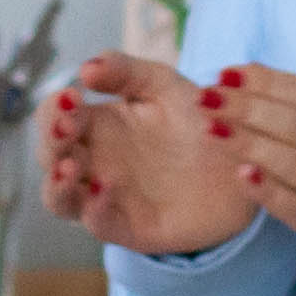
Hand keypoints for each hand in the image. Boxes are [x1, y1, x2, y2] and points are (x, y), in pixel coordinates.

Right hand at [43, 53, 260, 257]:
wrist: (245, 163)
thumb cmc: (200, 121)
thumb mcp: (165, 86)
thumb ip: (127, 72)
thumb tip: (86, 67)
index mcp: (96, 125)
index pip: (54, 116)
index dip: (54, 108)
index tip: (72, 96)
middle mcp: (94, 162)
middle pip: (50, 156)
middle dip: (51, 141)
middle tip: (67, 125)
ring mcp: (107, 198)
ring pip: (59, 199)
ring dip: (57, 184)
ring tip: (71, 166)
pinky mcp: (130, 227)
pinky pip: (100, 224)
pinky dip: (95, 209)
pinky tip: (106, 188)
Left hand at [203, 63, 295, 270]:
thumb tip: (255, 82)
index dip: (265, 81)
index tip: (227, 72)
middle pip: (294, 124)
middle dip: (246, 106)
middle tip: (207, 96)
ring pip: (292, 161)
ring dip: (248, 142)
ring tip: (211, 128)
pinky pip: (295, 208)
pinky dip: (268, 191)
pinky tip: (240, 175)